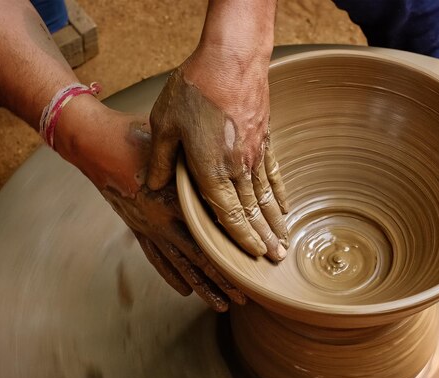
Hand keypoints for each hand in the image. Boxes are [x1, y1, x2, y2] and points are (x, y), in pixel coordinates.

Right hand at [56, 95, 245, 311]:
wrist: (97, 144)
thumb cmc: (139, 138)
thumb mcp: (177, 150)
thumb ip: (202, 169)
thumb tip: (236, 179)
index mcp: (177, 199)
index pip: (212, 234)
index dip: (233, 253)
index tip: (253, 266)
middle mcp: (163, 219)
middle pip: (199, 258)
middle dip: (223, 280)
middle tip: (244, 298)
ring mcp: (148, 227)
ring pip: (180, 265)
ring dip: (201, 286)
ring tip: (220, 305)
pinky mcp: (137, 228)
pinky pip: (156, 258)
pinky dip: (172, 275)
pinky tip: (185, 290)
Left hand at [145, 46, 288, 261]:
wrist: (232, 58)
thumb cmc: (194, 89)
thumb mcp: (165, 124)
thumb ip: (160, 159)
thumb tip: (152, 184)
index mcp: (210, 169)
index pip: (228, 214)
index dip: (240, 238)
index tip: (252, 255)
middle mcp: (237, 167)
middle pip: (253, 211)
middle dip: (265, 237)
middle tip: (276, 259)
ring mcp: (255, 154)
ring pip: (267, 196)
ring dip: (276, 221)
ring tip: (286, 241)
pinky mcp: (264, 138)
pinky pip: (274, 174)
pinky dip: (280, 193)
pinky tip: (285, 205)